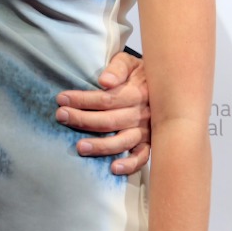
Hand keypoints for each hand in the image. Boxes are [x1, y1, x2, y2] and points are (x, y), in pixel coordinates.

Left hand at [55, 51, 150, 174]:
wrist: (170, 84)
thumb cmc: (141, 72)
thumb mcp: (129, 62)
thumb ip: (116, 69)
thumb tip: (104, 81)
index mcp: (137, 93)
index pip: (105, 99)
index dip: (82, 99)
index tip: (61, 99)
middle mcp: (142, 114)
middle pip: (109, 120)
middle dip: (82, 120)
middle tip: (61, 116)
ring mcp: (147, 130)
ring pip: (122, 141)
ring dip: (101, 145)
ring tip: (80, 146)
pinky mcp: (151, 143)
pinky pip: (143, 157)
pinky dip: (130, 164)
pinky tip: (113, 168)